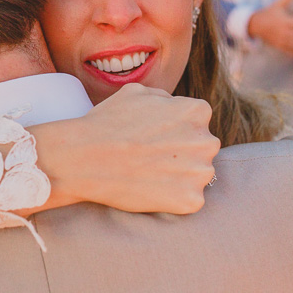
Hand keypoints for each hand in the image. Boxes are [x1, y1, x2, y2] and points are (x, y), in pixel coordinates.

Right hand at [32, 83, 220, 214]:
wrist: (86, 158)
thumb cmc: (107, 122)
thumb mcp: (138, 92)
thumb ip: (165, 99)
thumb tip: (174, 107)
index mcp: (198, 111)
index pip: (196, 122)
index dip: (173, 130)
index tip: (154, 138)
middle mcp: (206, 141)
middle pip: (200, 149)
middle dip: (182, 153)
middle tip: (151, 158)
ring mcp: (201, 173)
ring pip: (197, 175)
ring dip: (179, 176)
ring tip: (148, 174)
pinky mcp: (191, 201)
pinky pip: (189, 200)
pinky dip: (173, 199)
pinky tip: (150, 190)